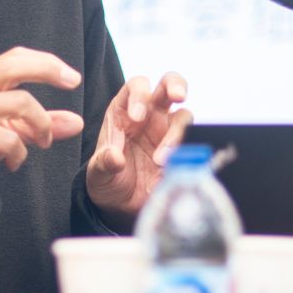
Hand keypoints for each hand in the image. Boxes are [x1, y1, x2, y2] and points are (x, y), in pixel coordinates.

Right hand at [0, 47, 86, 179]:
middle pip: (13, 65)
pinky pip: (9, 139)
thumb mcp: (11, 128)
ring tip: (43, 142)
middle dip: (47, 69)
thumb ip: (42, 123)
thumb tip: (77, 123)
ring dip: (42, 125)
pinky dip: (20, 154)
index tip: (72, 77)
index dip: (46, 62)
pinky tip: (14, 162)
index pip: (15, 57)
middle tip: (72, 82)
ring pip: (21, 103)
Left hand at [85, 72, 192, 221]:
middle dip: (176, 85)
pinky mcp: (183, 151)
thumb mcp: (98, 174)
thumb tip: (115, 157)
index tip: (137, 117)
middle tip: (178, 96)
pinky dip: (188, 153)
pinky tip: (173, 170)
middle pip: (169, 85)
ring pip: (185, 116)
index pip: (136, 86)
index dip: (139, 95)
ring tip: (160, 161)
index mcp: (125, 111)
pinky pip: (193, 145)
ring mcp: (169, 132)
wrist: (123, 207)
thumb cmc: (108, 180)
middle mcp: (151, 115)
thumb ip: (104, 164)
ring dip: (176, 135)